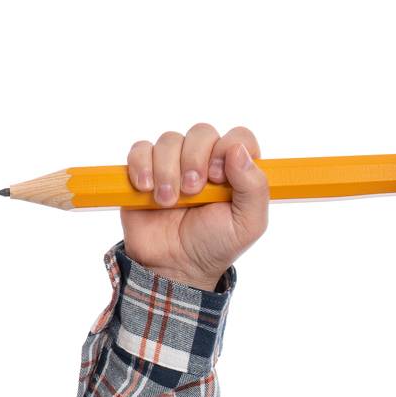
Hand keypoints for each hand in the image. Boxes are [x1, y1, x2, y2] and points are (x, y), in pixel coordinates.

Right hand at [119, 123, 269, 289]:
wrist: (174, 264)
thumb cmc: (215, 244)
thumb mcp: (248, 224)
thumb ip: (255, 188)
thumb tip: (239, 150)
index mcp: (236, 171)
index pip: (239, 137)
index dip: (228, 149)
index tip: (218, 178)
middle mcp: (207, 162)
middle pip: (202, 132)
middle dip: (195, 160)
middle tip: (193, 191)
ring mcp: (175, 163)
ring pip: (170, 140)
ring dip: (167, 171)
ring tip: (168, 201)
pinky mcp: (146, 169)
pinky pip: (141, 149)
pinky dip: (142, 166)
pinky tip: (146, 189)